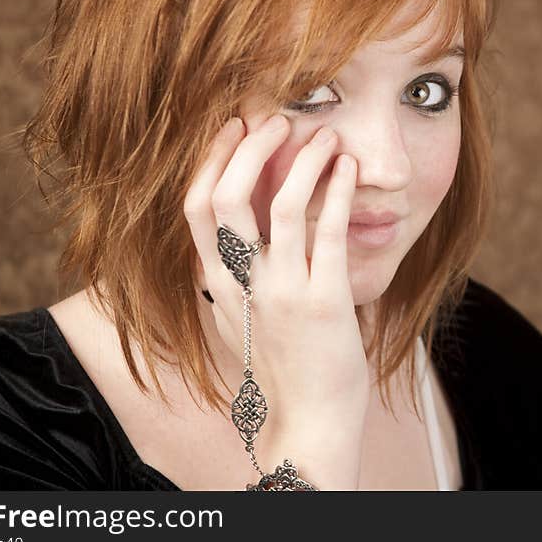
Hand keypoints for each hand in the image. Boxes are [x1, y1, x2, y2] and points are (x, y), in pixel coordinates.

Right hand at [183, 114, 369, 425]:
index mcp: (218, 284)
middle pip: (227, 197)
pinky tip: (347, 168)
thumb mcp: (239, 320)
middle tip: (273, 119)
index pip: (195, 207)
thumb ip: (230, 278)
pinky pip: (330, 233)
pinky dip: (337, 190)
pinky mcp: (325, 301)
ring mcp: (283, 292)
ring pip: (282, 206)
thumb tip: (230, 240)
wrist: (306, 423)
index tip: (231, 129)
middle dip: (248, 149)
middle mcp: (243, 284)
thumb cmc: (279, 369)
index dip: (210, 160)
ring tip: (322, 135)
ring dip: (302, 161)